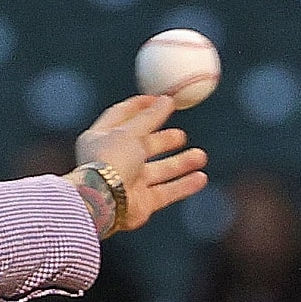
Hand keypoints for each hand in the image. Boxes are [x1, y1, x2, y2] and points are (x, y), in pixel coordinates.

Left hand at [75, 95, 207, 232]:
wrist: (103, 202)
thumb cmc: (110, 162)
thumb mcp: (130, 132)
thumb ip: (150, 117)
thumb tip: (166, 100)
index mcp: (100, 138)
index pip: (121, 116)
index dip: (141, 107)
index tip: (162, 99)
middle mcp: (112, 160)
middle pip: (142, 146)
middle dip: (163, 140)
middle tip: (181, 135)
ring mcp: (127, 182)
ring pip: (158, 170)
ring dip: (180, 163)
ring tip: (200, 156)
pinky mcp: (140, 202)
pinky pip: (166, 191)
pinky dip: (183, 185)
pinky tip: (200, 178)